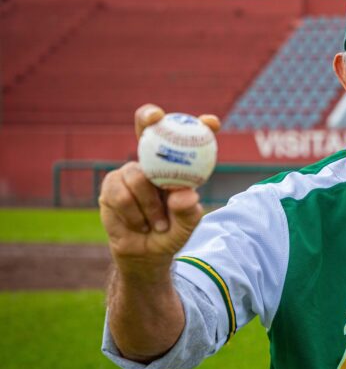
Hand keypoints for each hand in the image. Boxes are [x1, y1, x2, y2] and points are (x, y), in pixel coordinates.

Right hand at [99, 104, 220, 277]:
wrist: (146, 253)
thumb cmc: (173, 232)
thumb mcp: (187, 225)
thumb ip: (187, 211)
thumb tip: (185, 194)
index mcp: (176, 165)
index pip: (185, 138)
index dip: (198, 124)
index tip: (211, 122)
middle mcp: (151, 162)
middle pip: (145, 127)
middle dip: (148, 115)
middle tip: (156, 117)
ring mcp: (129, 171)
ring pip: (137, 176)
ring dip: (150, 205)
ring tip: (158, 225)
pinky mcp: (111, 185)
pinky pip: (121, 195)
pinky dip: (133, 214)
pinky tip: (140, 226)